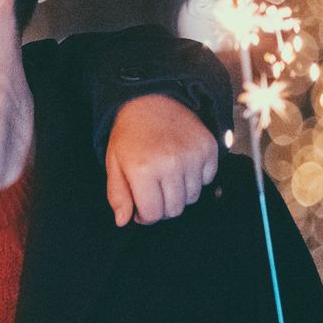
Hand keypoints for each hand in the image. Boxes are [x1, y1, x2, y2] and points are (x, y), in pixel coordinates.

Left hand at [106, 95, 217, 225]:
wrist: (151, 101)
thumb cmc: (130, 135)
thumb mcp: (114, 163)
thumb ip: (118, 195)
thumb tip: (124, 221)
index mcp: (142, 169)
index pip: (153, 214)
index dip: (145, 216)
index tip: (141, 207)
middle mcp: (170, 164)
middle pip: (174, 209)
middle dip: (162, 206)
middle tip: (153, 190)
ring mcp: (192, 156)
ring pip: (191, 198)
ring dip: (179, 193)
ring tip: (166, 175)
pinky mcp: (208, 149)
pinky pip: (206, 180)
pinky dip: (195, 178)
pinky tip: (181, 164)